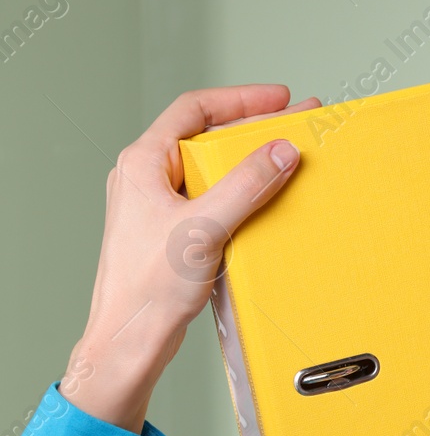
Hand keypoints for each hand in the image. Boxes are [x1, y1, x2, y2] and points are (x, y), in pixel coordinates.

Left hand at [63, 85, 319, 430]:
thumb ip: (246, 185)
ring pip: (212, 170)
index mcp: (143, 163)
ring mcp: (161, 206)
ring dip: (251, 165)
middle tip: (294, 125)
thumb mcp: (205, 227)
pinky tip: (268, 204)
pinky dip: (244, 196)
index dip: (240, 100)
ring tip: (287, 162)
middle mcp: (148, 178)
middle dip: (254, 130)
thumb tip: (280, 152)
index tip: (278, 98)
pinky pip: (215, 200)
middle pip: (207, 137)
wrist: (130, 337)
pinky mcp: (175, 232)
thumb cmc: (146, 287)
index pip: (194, 110)